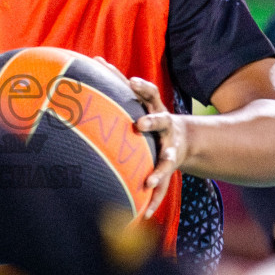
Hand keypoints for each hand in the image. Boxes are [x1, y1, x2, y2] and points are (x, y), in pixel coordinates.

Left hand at [92, 56, 182, 219]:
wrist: (184, 140)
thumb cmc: (148, 119)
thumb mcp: (137, 103)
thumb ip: (116, 87)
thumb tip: (90, 60)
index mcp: (153, 107)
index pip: (149, 92)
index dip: (141, 86)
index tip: (131, 81)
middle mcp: (165, 125)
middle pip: (160, 119)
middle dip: (151, 121)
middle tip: (139, 124)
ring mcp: (170, 147)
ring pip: (169, 156)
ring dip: (160, 167)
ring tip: (149, 181)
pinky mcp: (171, 167)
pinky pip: (164, 185)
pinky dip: (155, 199)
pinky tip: (145, 214)